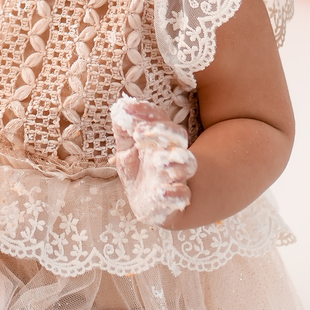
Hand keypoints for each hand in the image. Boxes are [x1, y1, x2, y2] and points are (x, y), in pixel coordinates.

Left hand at [110, 96, 196, 226]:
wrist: (145, 202)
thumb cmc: (137, 170)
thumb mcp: (125, 148)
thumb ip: (123, 128)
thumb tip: (120, 107)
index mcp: (160, 139)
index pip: (160, 118)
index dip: (146, 111)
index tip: (127, 109)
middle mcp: (171, 154)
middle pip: (179, 136)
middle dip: (163, 131)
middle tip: (139, 134)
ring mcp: (176, 176)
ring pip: (189, 164)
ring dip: (174, 160)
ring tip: (157, 161)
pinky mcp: (176, 199)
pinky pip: (183, 195)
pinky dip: (174, 194)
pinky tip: (160, 192)